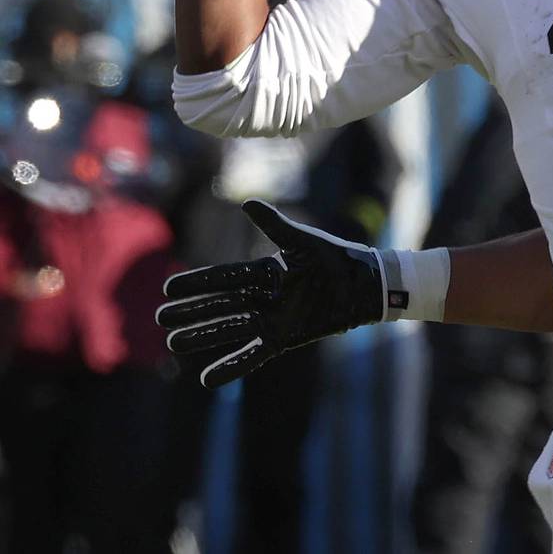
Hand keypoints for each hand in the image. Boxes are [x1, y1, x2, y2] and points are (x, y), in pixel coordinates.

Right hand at [155, 198, 382, 388]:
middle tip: (160, 319)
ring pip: (230, 329)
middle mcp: (264, 296)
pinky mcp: (284, 338)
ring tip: (173, 345)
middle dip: (191, 311)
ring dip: (203, 337)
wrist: (364, 284)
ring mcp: (272, 318)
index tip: (168, 287)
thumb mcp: (301, 240)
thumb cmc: (336, 257)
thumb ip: (273, 224)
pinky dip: (231, 366)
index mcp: (265, 272)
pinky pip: (252, 355)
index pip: (223, 278)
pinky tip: (206, 379)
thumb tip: (246, 202)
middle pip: (220, 305)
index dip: (197, 282)